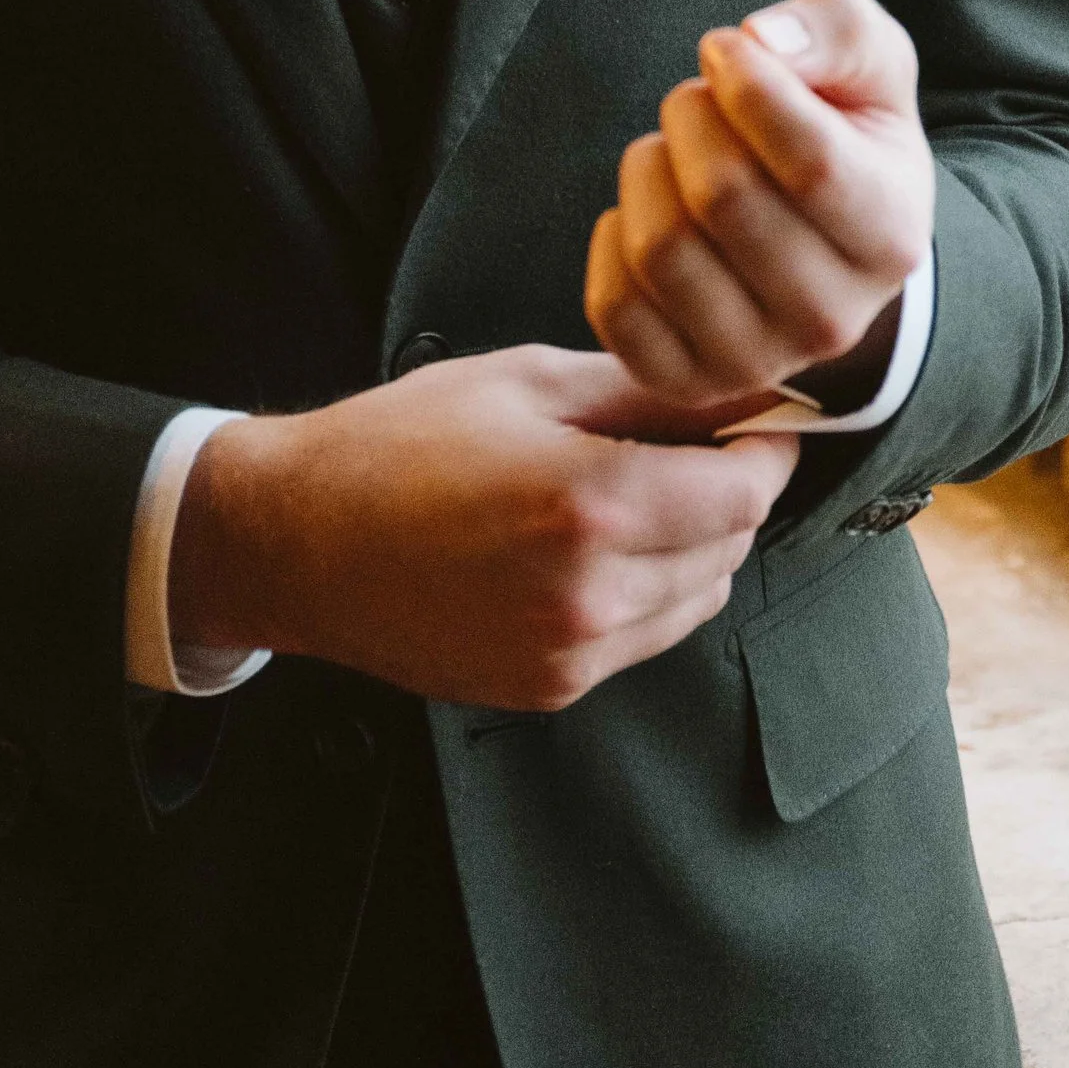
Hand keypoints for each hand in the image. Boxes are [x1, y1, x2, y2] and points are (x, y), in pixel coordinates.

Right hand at [166, 346, 797, 714]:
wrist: (302, 542)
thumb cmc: (399, 444)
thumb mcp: (525, 382)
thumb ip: (643, 390)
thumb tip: (735, 387)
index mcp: (588, 504)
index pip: (744, 493)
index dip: (766, 448)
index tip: (761, 418)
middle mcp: (590, 594)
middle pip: (730, 546)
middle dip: (729, 490)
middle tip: (694, 441)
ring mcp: (570, 652)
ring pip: (697, 597)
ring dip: (694, 543)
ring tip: (636, 487)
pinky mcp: (550, 686)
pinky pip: (643, 635)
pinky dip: (647, 589)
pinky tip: (595, 544)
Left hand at [585, 0, 934, 409]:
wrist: (824, 239)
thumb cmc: (843, 132)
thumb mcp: (869, 61)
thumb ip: (835, 27)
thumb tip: (764, 41)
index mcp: (891, 235)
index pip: (811, 163)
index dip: (748, 82)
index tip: (726, 46)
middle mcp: (832, 317)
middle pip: (722, 196)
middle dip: (692, 115)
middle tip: (701, 101)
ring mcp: (758, 360)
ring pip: (660, 248)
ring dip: (649, 169)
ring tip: (678, 155)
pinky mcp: (687, 380)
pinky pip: (613, 307)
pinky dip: (613, 240)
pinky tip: (653, 211)